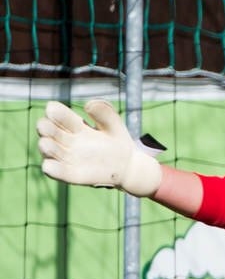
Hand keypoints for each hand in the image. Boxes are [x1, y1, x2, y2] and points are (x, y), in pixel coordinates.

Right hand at [36, 100, 163, 197]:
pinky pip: (52, 170)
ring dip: (46, 146)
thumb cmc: (117, 141)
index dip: (53, 111)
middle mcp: (64, 139)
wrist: (126, 165)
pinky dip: (50, 167)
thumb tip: (88, 105)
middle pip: (45, 129)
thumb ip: (104, 112)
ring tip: (50, 144)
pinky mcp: (68, 173)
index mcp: (73, 124)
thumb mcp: (114, 124)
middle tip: (50, 127)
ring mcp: (65, 155)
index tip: (53, 109)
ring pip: (46, 148)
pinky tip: (51, 165)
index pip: (56, 113)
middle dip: (44, 127)